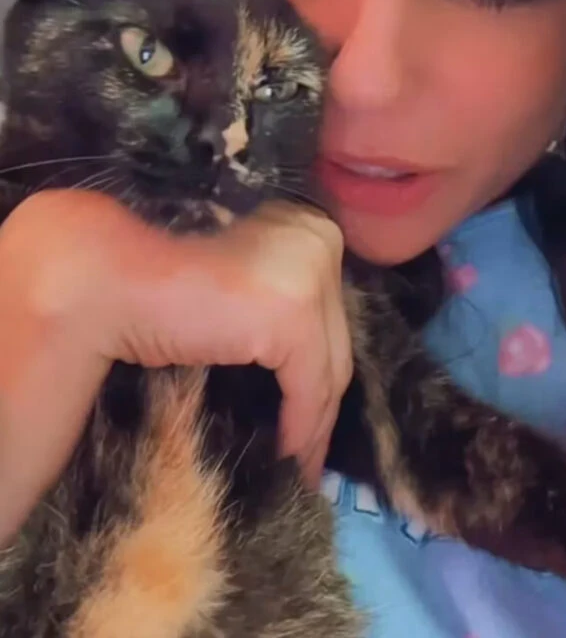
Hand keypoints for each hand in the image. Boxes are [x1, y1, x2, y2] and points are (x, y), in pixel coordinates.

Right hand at [0, 190, 349, 541]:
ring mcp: (310, 274)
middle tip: (310, 451)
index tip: (313, 412)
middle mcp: (320, 238)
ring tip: (299, 463)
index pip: (329, 308)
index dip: (322, 364)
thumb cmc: (163, 280)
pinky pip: (311, 389)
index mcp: (306, 221)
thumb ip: (272, 300)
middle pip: (335, 337)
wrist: (112, 276)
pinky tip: (287, 456)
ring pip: (330, 366)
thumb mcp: (238, 283)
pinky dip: (301, 429)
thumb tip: (303, 363)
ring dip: (315, 423)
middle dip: (323, 399)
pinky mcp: (293, 315)